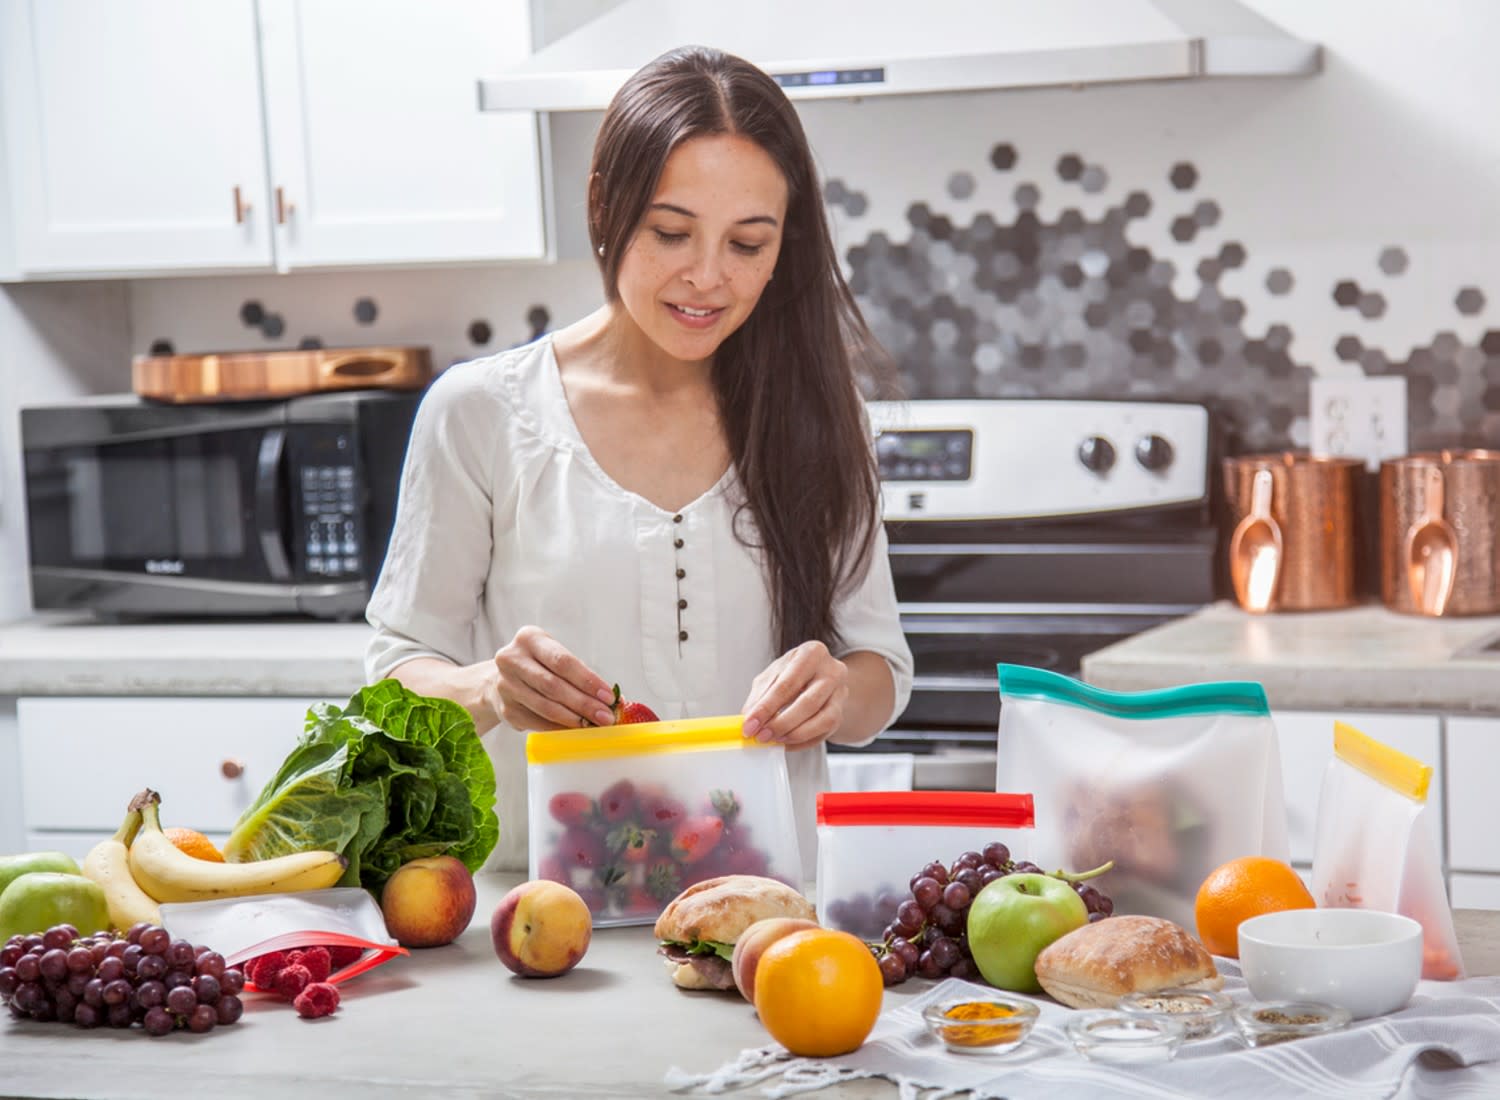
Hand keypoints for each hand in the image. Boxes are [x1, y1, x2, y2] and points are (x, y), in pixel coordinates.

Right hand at [490, 626, 615, 730]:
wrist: (497, 679)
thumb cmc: (538, 666)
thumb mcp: (553, 656)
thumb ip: (579, 674)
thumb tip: (615, 700)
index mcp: (529, 639)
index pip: (563, 661)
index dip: (587, 680)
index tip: (609, 696)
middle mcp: (512, 660)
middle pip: (554, 686)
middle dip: (584, 704)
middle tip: (606, 716)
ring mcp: (505, 686)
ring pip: (546, 707)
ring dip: (574, 719)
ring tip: (594, 725)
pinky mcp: (506, 709)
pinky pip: (538, 722)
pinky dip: (559, 729)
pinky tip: (576, 731)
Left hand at [740, 641, 849, 750]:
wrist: (818, 676)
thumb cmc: (793, 672)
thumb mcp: (773, 675)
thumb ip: (760, 696)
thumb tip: (748, 719)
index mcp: (811, 653)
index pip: (787, 684)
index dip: (766, 707)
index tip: (750, 724)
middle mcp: (831, 670)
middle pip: (807, 702)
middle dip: (781, 723)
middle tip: (762, 735)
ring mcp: (840, 692)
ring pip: (822, 720)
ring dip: (795, 734)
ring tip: (775, 739)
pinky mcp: (842, 711)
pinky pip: (825, 731)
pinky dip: (804, 741)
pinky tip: (787, 742)